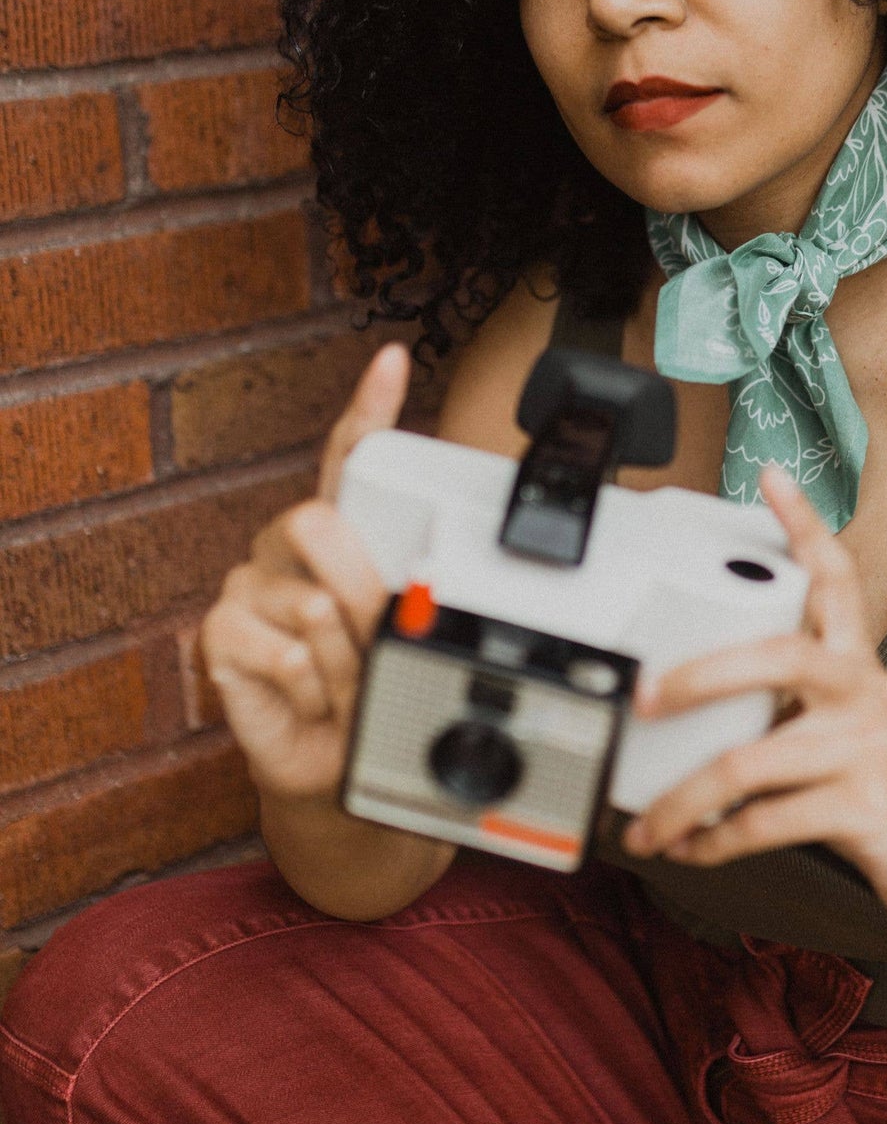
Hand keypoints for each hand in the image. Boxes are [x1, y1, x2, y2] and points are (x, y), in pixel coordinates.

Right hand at [198, 343, 408, 803]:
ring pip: (311, 602)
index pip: (348, 452)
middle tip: (376, 639)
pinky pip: (280, 650)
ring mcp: (248, 582)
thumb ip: (411, 597)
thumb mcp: (404, 638)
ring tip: (345, 683)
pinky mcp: (219, 629)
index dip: (369, 404)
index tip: (392, 359)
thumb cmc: (372, 691)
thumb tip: (429, 586)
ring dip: (346, 661)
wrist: (332, 764)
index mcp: (340, 529)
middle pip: (319, 523)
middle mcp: (287, 543)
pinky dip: (309, 688)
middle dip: (363, 592)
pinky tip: (307, 697)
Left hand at [621, 467, 886, 932]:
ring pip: (750, 761)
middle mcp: (867, 693)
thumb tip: (698, 701)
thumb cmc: (886, 791)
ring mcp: (868, 748)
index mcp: (860, 666)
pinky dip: (713, 841)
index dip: (804, 525)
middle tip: (643, 699)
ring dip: (682, 799)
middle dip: (698, 676)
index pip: (837, 579)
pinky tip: (690, 848)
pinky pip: (764, 821)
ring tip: (647, 824)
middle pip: (777, 656)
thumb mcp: (852, 728)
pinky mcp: (865, 807)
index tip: (770, 477)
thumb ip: (794, 703)